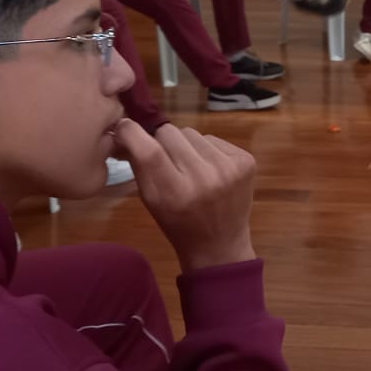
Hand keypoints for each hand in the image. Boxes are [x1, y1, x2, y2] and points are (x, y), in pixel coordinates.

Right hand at [120, 121, 256, 271]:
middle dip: (161, 141)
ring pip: (192, 133)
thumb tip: (123, 127)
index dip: (133, 132)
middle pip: (170, 132)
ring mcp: (229, 168)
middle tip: (166, 160)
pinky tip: (210, 171)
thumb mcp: (150, 201)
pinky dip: (206, 150)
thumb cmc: (178, 224)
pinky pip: (213, 139)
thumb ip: (137, 164)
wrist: (220, 244)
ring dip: (186, 146)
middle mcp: (204, 178)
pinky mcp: (246, 160)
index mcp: (175, 193)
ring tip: (190, 169)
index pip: (149, 150)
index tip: (124, 126)